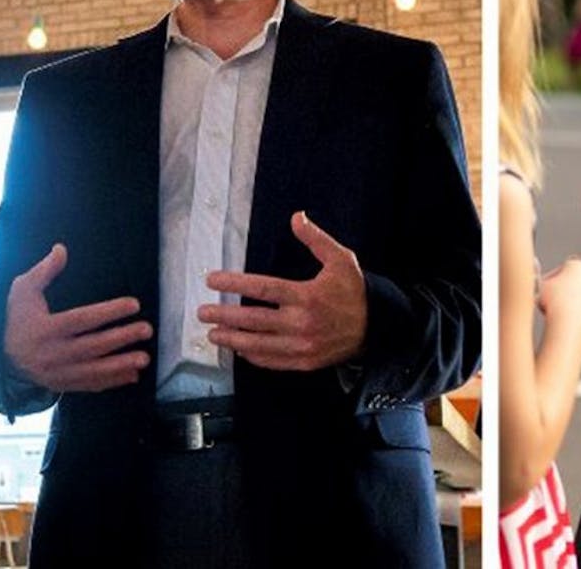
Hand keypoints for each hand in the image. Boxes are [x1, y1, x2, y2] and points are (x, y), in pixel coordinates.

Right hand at [4, 244, 152, 392]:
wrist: (1, 357)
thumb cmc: (16, 318)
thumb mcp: (23, 291)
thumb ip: (44, 271)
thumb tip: (61, 249)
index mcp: (45, 329)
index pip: (82, 319)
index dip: (109, 312)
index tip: (133, 304)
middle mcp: (52, 353)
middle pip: (93, 346)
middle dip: (121, 338)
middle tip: (146, 329)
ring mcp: (58, 373)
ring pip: (94, 370)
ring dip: (121, 365)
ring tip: (144, 358)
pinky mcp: (62, 385)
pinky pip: (90, 385)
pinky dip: (112, 382)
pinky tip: (132, 375)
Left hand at [200, 211, 365, 370]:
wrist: (377, 327)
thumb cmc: (355, 291)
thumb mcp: (341, 259)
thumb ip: (316, 239)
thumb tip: (296, 217)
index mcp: (306, 296)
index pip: (263, 289)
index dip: (235, 284)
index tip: (212, 280)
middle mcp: (301, 323)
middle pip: (253, 320)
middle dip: (224, 316)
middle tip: (203, 312)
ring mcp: (302, 346)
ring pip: (258, 344)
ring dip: (232, 339)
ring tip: (213, 333)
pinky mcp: (304, 362)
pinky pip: (272, 361)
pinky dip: (253, 356)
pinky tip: (239, 349)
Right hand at [537, 258, 580, 333]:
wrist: (569, 324)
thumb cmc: (552, 302)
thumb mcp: (538, 285)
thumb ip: (538, 280)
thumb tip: (533, 281)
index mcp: (579, 266)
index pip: (562, 268)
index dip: (550, 278)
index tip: (542, 288)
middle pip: (573, 283)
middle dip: (562, 291)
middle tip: (547, 301)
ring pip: (580, 300)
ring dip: (568, 304)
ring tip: (554, 313)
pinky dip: (575, 318)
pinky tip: (565, 322)